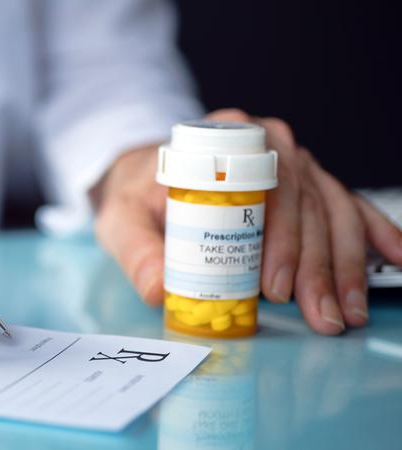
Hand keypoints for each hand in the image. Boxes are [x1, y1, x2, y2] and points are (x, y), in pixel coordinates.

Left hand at [95, 109, 401, 334]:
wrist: (144, 177)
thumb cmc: (136, 194)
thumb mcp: (120, 218)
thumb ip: (136, 251)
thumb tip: (159, 290)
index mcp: (223, 140)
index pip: (265, 187)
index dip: (279, 238)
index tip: (275, 286)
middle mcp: (268, 145)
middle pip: (307, 203)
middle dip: (317, 265)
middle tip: (319, 315)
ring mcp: (292, 163)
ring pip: (333, 210)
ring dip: (345, 264)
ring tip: (346, 312)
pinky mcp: (305, 184)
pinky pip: (349, 206)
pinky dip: (373, 233)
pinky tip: (396, 259)